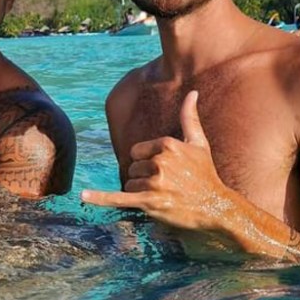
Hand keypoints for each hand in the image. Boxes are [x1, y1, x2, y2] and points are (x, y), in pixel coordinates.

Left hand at [81, 91, 232, 230]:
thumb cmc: (206, 174)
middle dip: (143, 178)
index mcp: (167, 144)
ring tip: (164, 196)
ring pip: (128, 184)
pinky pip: (118, 198)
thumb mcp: (199, 143)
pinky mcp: (149, 201)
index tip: (165, 170)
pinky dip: (99, 198)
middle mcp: (160, 161)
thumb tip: (192, 92)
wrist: (216, 206)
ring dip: (140, 192)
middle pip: (131, 168)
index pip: (136, 151)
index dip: (146, 162)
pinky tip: (83, 196)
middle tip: (167, 185)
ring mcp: (155, 182)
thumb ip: (189, 117)